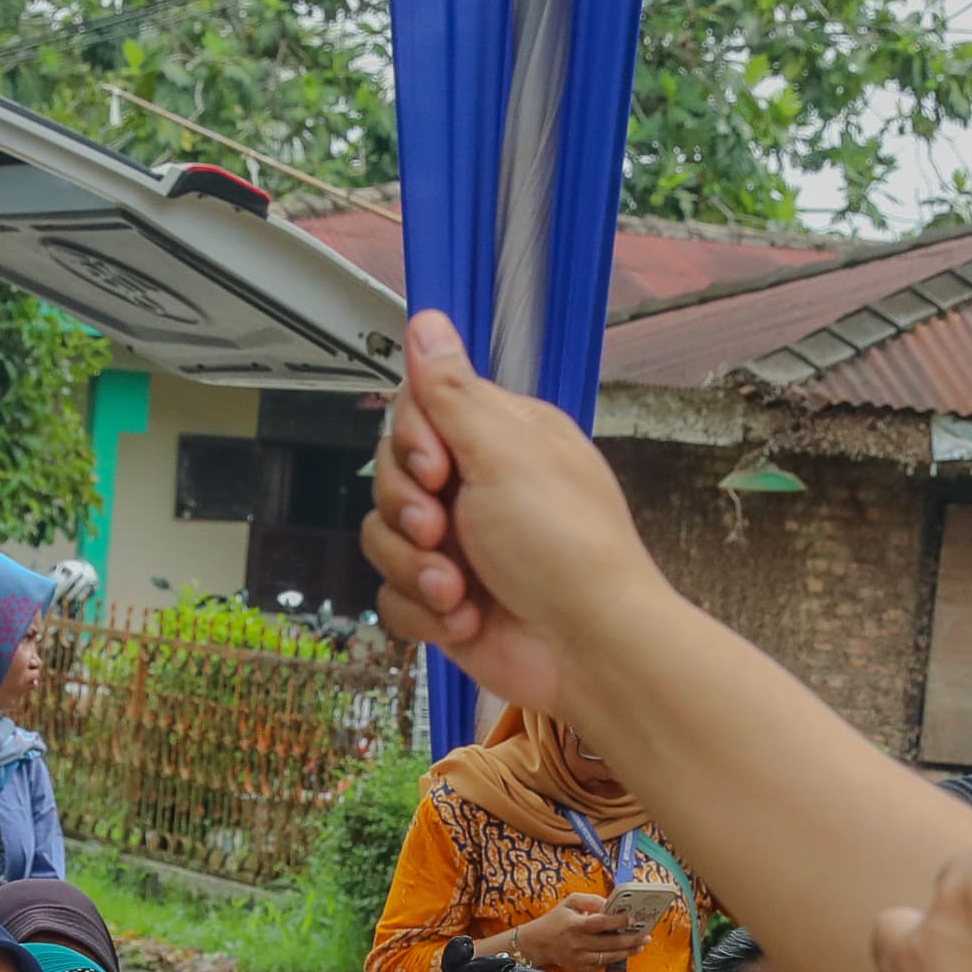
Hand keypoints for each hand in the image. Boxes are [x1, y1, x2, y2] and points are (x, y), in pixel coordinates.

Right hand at [363, 312, 662, 723]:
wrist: (587, 649)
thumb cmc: (567, 550)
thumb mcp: (504, 453)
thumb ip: (453, 391)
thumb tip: (427, 322)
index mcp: (499, 439)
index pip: (418, 412)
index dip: (412, 442)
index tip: (436, 466)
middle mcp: (478, 488)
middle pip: (391, 475)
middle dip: (407, 510)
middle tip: (443, 528)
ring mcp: (460, 547)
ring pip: (384, 539)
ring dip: (416, 569)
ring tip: (458, 588)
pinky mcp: (445, 602)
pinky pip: (393, 596)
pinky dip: (423, 612)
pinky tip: (465, 617)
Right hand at [495, 892, 641, 971]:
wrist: (537, 943)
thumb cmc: (555, 920)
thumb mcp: (569, 902)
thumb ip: (590, 900)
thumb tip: (609, 904)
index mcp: (576, 925)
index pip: (601, 923)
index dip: (618, 921)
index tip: (633, 918)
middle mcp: (579, 943)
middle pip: (610, 943)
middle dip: (631, 940)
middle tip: (646, 936)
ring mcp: (580, 958)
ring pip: (609, 957)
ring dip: (627, 952)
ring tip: (641, 945)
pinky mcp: (580, 968)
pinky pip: (601, 965)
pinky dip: (614, 959)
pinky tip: (625, 952)